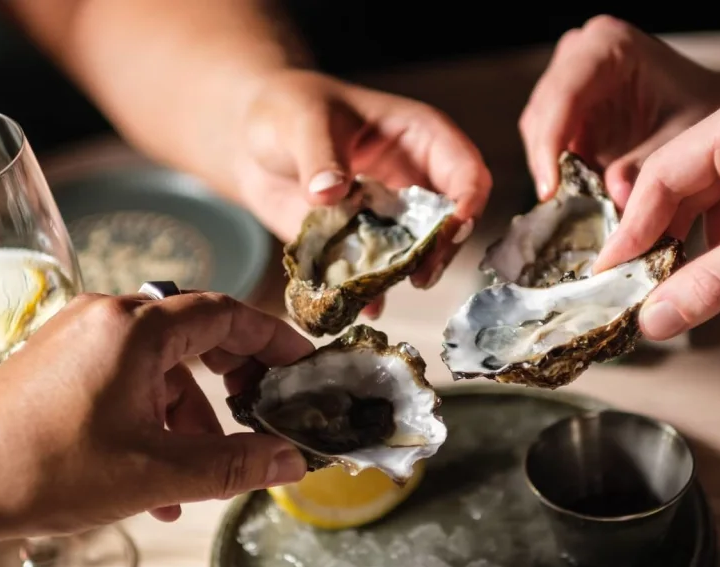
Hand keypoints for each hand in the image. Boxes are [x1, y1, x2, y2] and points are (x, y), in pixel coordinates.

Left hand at [0, 292, 312, 541]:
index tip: (304, 366)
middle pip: (196, 332)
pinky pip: (126, 377)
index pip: (227, 312)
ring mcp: (78, 336)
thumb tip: (289, 461)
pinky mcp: (59, 361)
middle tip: (262, 414)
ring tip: (199, 475)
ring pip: (161, 363)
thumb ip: (231, 464)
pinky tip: (155, 477)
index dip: (274, 340)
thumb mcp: (153, 474)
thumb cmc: (45, 470)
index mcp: (134, 328)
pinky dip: (151, 416)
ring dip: (189, 413)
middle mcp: (107, 316)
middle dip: (234, 379)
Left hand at [236, 69, 491, 314]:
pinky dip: (367, 292)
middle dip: (441, 252)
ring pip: (416, 255)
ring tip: (380, 291)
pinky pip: (374, 274)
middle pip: (452, 224)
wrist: (253, 140)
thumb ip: (319, 157)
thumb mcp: (303, 122)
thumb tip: (330, 192)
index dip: (467, 203)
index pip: (467, 172)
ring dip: (403, 276)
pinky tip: (358, 304)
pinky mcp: (362, 245)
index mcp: (420, 139)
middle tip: (419, 276)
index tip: (450, 231)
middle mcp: (414, 182)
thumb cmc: (289, 108)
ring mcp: (390, 218)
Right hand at [520, 15, 719, 210]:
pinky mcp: (565, 106)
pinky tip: (580, 195)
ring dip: (554, 171)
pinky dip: (561, 172)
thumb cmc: (702, 107)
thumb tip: (615, 197)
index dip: (550, 145)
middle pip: (542, 114)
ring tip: (578, 206)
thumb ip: (646, 166)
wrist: (711, 103)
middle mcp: (578, 53)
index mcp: (608, 44)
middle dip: (550, 164)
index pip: (564, 95)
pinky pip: (548, 144)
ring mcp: (567, 77)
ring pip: (538, 133)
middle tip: (564, 209)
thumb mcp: (683, 136)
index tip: (550, 191)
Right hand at [590, 81, 719, 340]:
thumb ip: (713, 283)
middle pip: (684, 187)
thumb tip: (657, 318)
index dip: (631, 231)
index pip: (660, 177)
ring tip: (714, 292)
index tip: (611, 272)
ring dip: (714, 249)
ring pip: (717, 200)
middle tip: (651, 289)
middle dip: (672, 243)